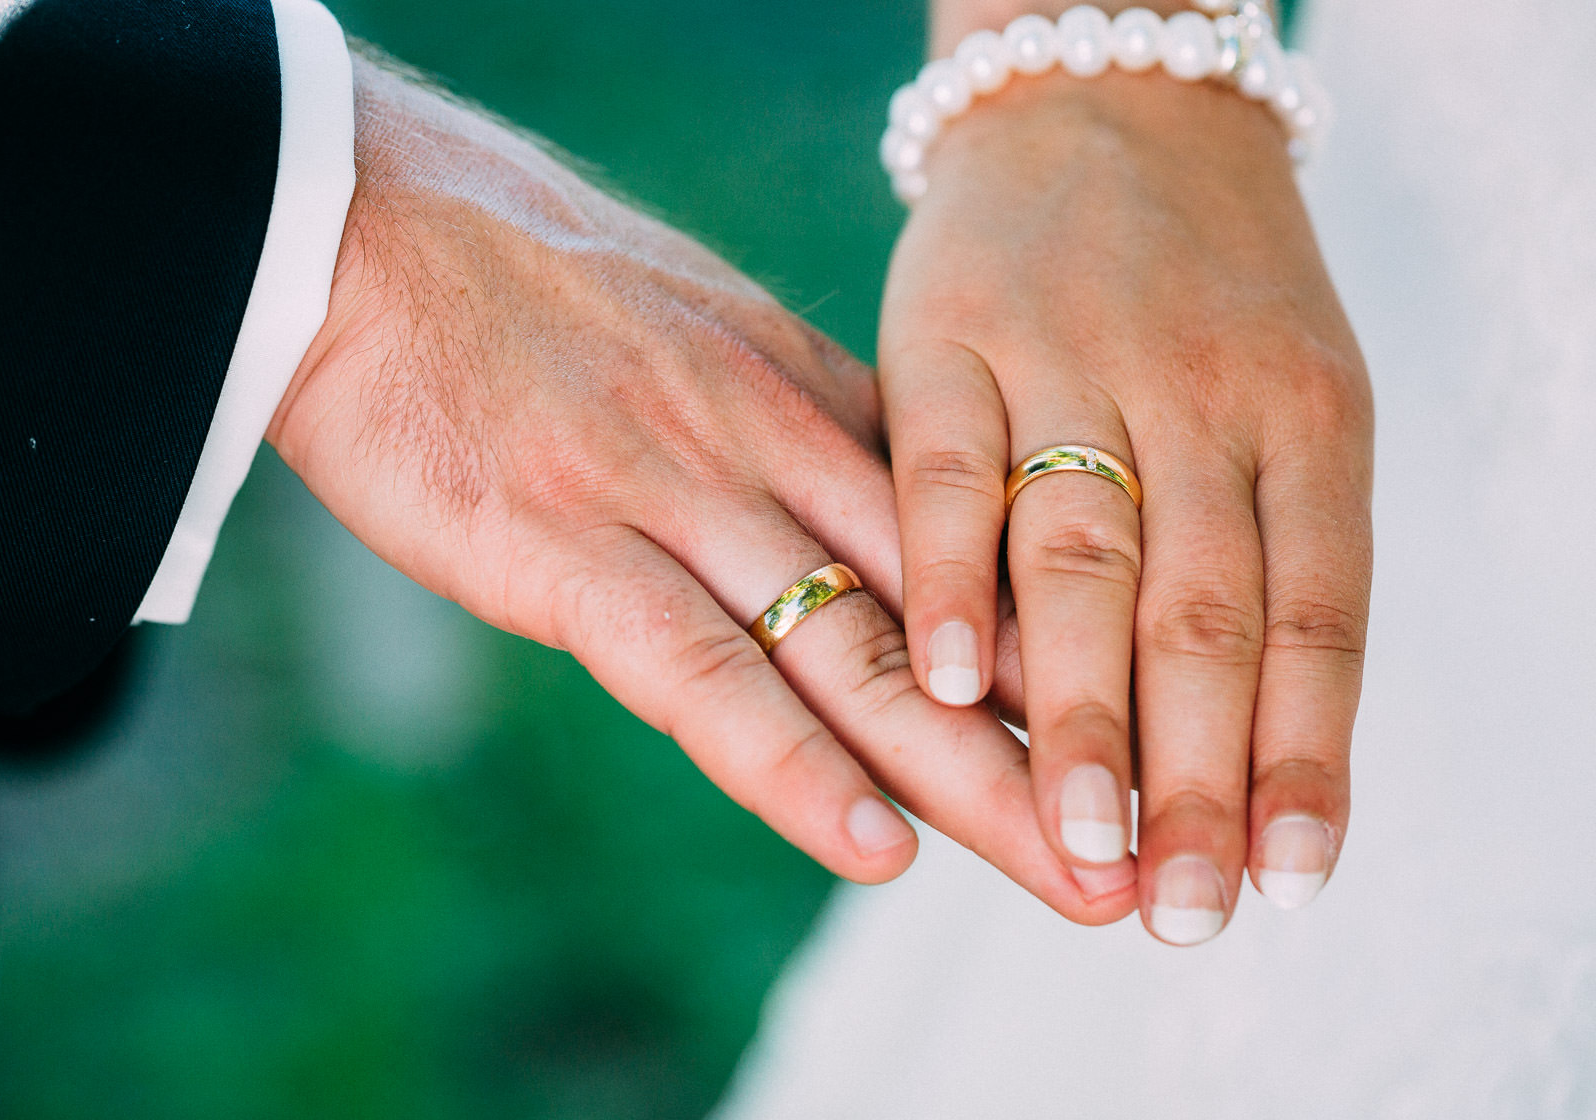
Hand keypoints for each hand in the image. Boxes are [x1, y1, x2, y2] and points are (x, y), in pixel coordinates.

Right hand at [267, 54, 1136, 919]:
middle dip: (1061, 739)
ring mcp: (673, 497)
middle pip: (944, 618)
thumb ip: (769, 431)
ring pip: (856, 659)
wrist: (365, 223)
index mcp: (798, 399)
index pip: (961, 544)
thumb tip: (837, 517)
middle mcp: (765, 450)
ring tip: (1078, 879)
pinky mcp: (566, 548)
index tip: (1135, 731)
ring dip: (974, 781)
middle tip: (1163, 837)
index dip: (1053, 647)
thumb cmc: (509, 288)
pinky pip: (700, 672)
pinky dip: (788, 767)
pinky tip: (874, 846)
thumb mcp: (683, 343)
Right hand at [881, 66, 1371, 940]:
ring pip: (1084, 558)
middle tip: (1176, 906)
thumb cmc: (1201, 283)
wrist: (1104, 100)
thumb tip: (1241, 749)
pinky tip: (937, 685)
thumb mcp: (1278, 392)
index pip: (1318, 618)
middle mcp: (1199, 393)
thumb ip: (1251, 549)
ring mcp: (1071, 360)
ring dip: (1079, 711)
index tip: (1284, 883)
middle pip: (1206, 613)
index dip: (1305, 758)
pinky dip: (946, 579)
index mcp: (1305, 416)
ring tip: (1076, 839)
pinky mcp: (949, 335)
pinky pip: (946, 467)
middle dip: (1195, 775)